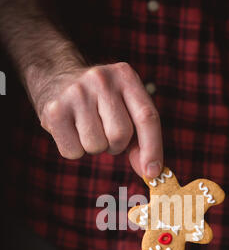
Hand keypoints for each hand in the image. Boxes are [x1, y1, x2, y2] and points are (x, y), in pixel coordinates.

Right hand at [29, 63, 162, 177]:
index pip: (146, 117)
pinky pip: (73, 152)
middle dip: (116, 145)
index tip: (152, 173)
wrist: (54, 77)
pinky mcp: (54, 111)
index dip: (152, 148)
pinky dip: (74, 150)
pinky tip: (71, 130)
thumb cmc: (99, 102)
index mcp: (125, 76)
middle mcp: (101, 79)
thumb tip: (150, 172)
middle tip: (105, 132)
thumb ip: (141, 140)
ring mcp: (75, 93)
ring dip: (94, 147)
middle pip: (120, 135)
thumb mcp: (125, 108)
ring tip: (86, 128)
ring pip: (96, 146)